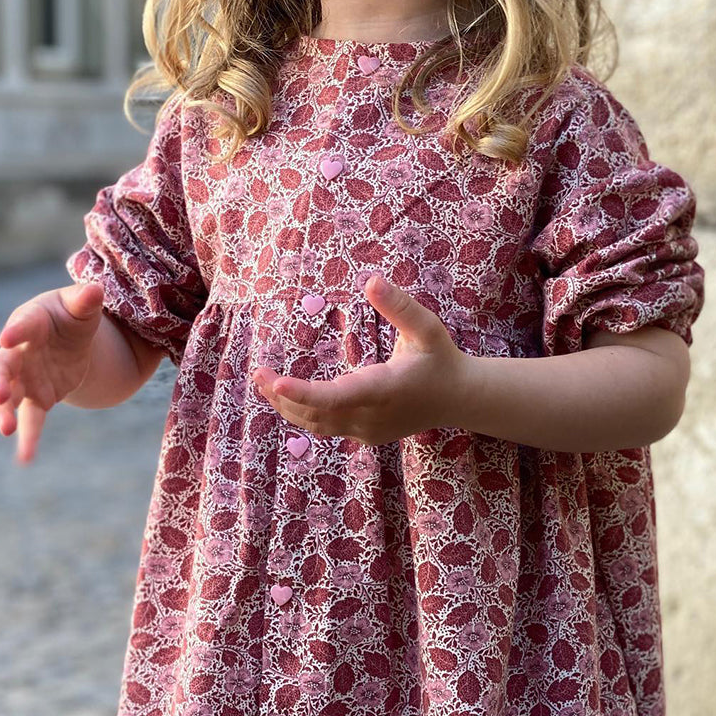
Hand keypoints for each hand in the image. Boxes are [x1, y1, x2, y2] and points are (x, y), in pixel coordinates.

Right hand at [0, 281, 103, 463]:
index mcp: (31, 322)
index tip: (7, 339)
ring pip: (6, 396)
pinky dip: (28, 439)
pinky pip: (30, 420)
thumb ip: (86, 300)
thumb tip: (95, 289)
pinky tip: (26, 458)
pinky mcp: (36, 399)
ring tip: (5, 428)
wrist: (68, 340)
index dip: (15, 331)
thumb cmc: (71, 317)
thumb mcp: (82, 307)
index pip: (21, 325)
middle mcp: (19, 352)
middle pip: (0, 366)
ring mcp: (24, 378)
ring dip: (2, 411)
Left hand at [252, 274, 469, 445]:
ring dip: (287, 407)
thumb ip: (399, 306)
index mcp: (384, 390)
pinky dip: (303, 413)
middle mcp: (372, 417)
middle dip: (282, 396)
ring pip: (317, 425)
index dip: (304, 392)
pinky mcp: (365, 435)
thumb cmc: (441, 359)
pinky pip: (327, 428)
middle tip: (257, 371)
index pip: (336, 397)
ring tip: (262, 383)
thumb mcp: (427, 328)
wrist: (459, 399)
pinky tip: (286, 396)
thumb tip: (370, 280)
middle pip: (316, 414)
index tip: (276, 382)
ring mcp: (367, 431)